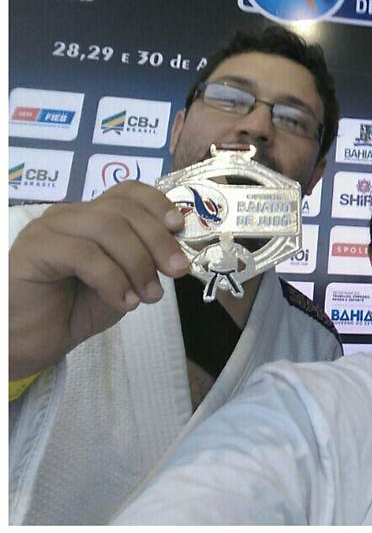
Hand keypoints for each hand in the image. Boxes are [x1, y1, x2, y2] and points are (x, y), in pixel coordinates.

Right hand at [9, 181, 189, 378]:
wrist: (31, 340)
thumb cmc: (76, 309)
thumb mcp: (124, 282)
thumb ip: (145, 262)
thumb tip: (177, 253)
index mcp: (93, 215)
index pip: (129, 191)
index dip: (158, 204)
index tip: (179, 229)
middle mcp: (71, 214)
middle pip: (124, 210)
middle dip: (158, 241)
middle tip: (177, 272)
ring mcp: (50, 228)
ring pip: (108, 229)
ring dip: (138, 264)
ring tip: (149, 296)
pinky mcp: (34, 248)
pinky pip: (85, 255)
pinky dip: (113, 280)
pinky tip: (124, 303)